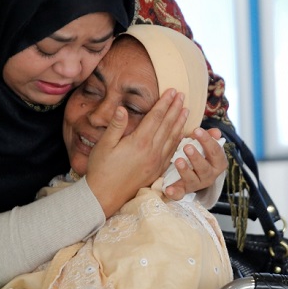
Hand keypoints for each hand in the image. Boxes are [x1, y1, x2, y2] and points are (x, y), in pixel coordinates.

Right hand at [86, 89, 187, 216]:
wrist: (105, 196)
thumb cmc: (101, 170)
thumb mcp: (104, 146)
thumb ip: (115, 126)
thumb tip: (121, 108)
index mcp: (139, 142)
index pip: (156, 117)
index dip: (164, 103)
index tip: (172, 91)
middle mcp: (152, 151)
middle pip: (167, 125)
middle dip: (176, 109)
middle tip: (182, 95)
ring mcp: (156, 162)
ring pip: (172, 138)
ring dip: (180, 123)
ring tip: (186, 110)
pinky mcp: (157, 171)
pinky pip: (171, 152)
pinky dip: (178, 140)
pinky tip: (180, 135)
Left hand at [164, 127, 227, 200]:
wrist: (193, 174)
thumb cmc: (199, 154)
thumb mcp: (203, 144)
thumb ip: (208, 137)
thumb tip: (216, 132)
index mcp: (217, 163)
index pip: (216, 152)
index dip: (207, 141)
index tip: (197, 130)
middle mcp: (209, 176)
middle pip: (205, 168)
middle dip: (196, 157)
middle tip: (187, 147)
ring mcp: (196, 185)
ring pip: (192, 180)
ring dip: (185, 171)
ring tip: (178, 160)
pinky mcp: (183, 191)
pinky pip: (179, 194)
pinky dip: (174, 193)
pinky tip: (168, 189)